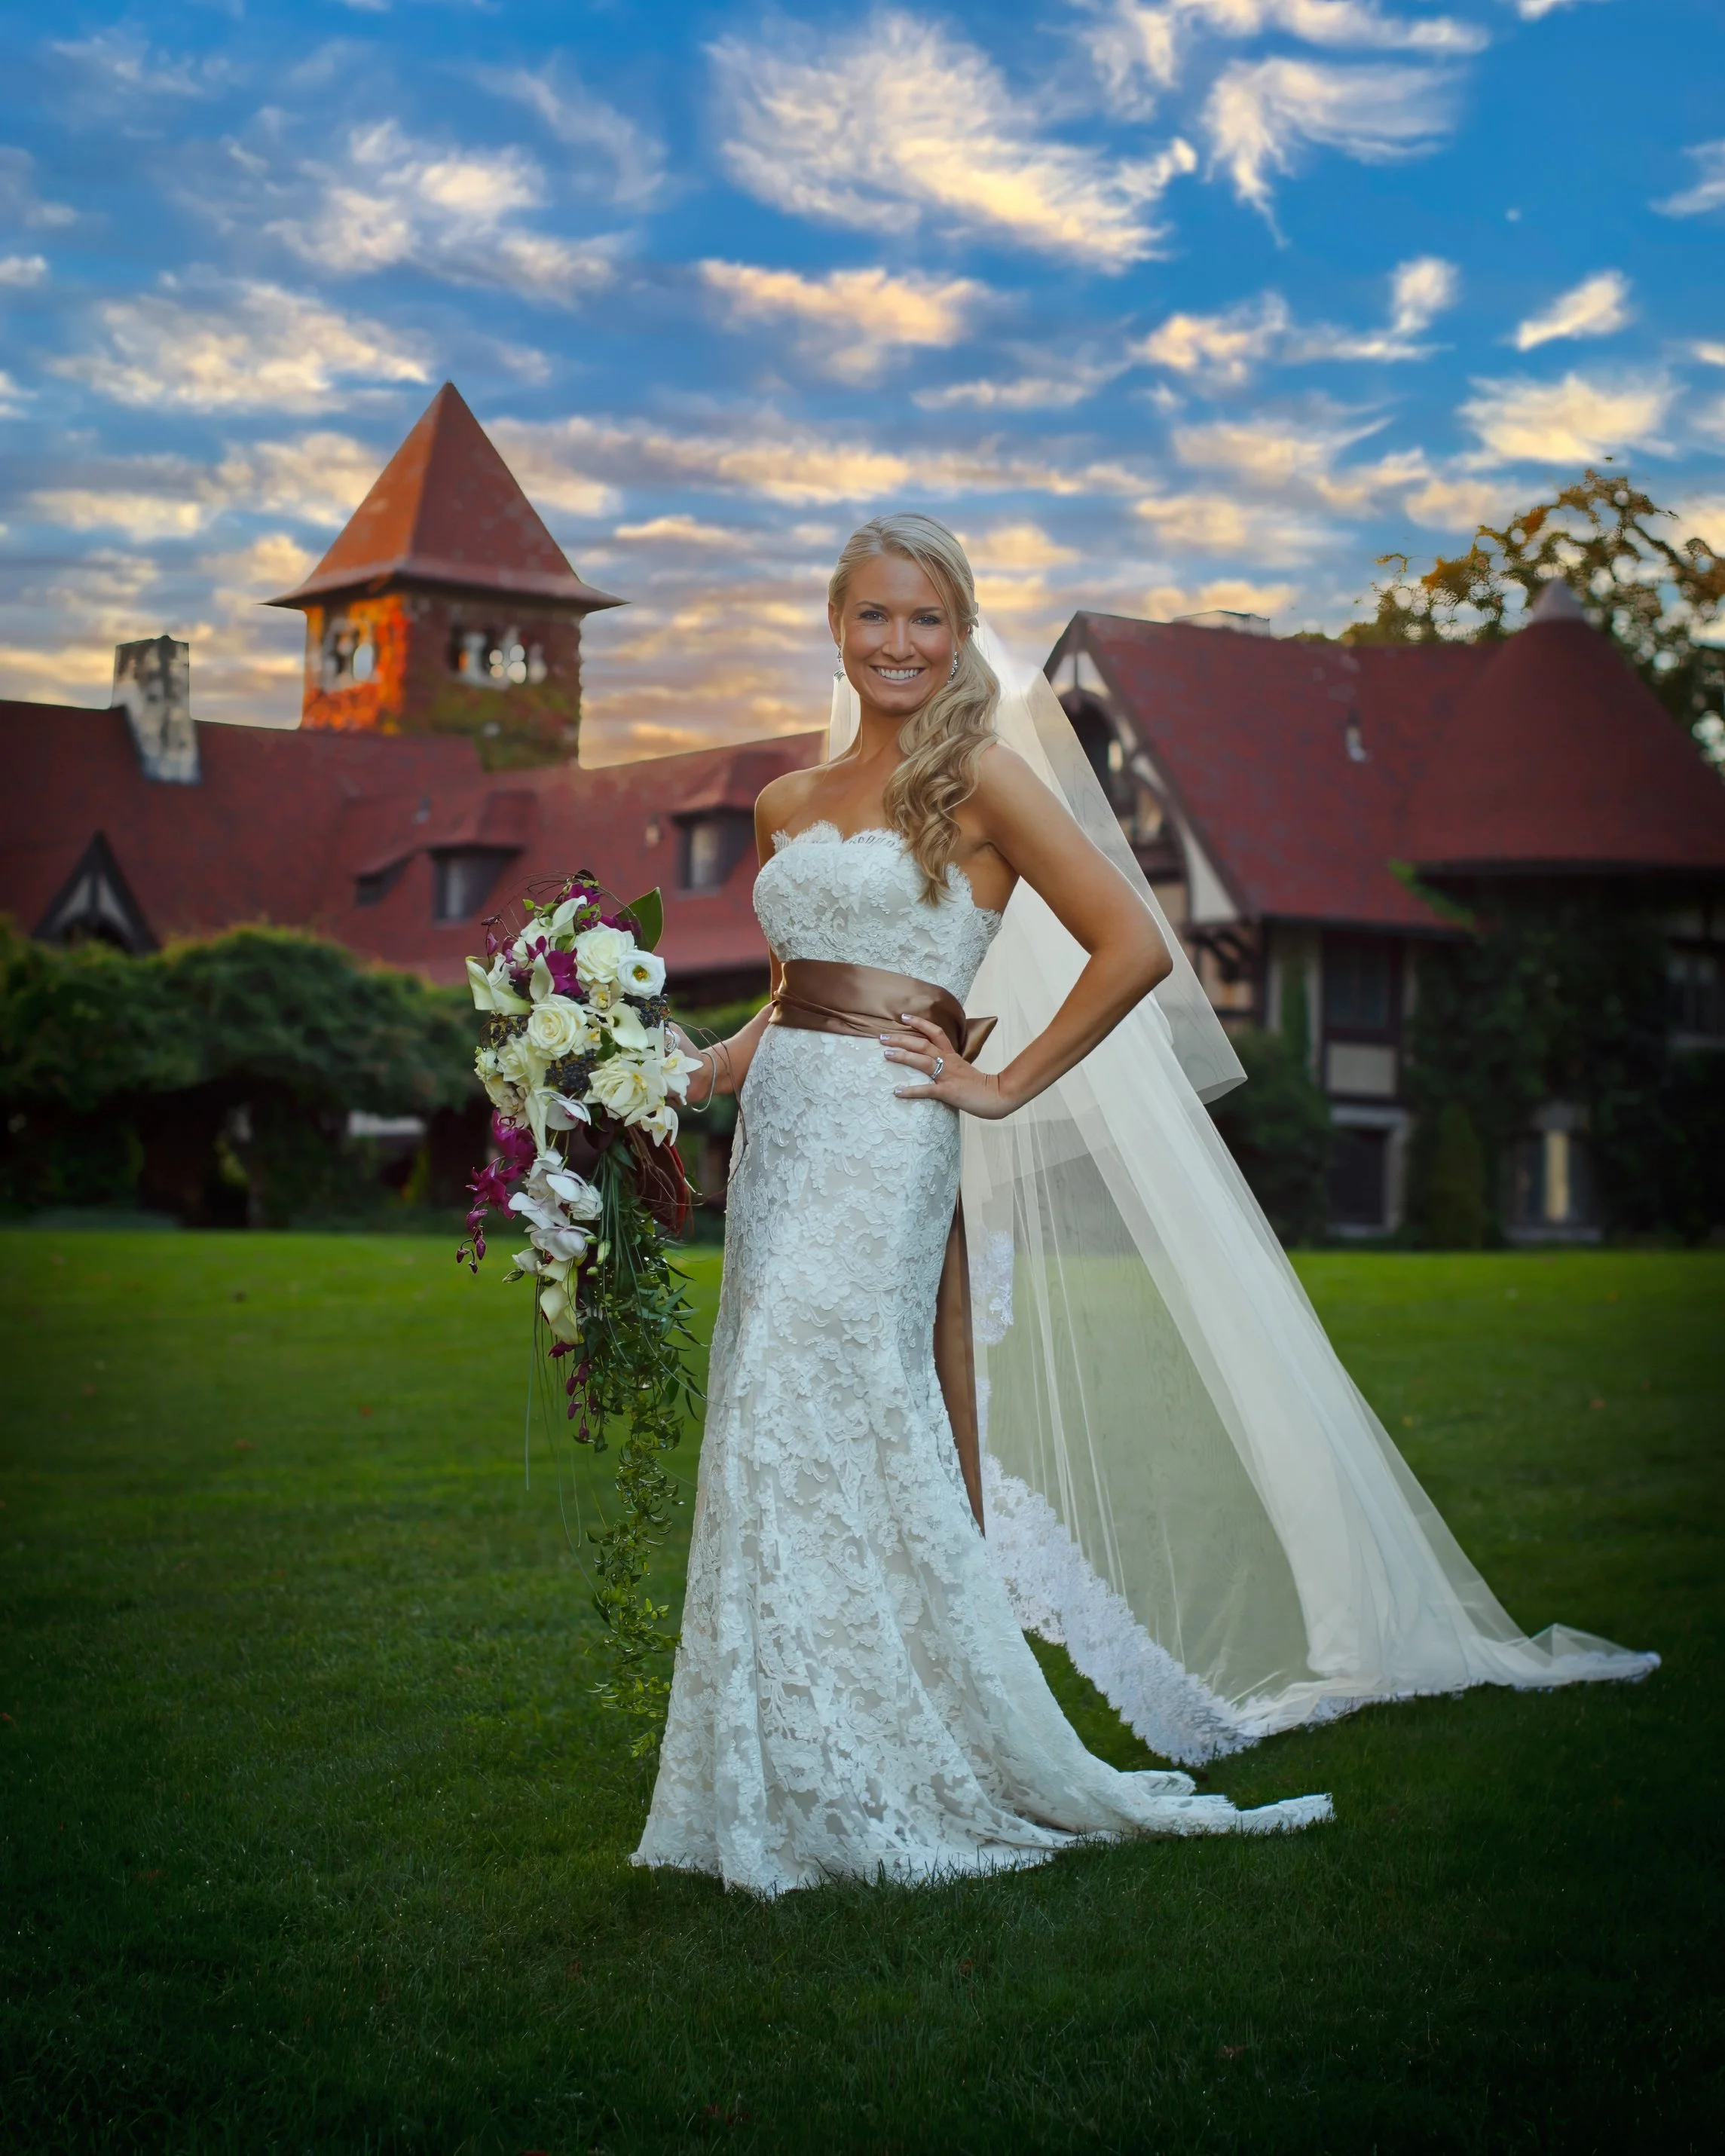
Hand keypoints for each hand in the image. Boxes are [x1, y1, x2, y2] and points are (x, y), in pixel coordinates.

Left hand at [880, 1014, 1014, 1120]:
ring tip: (886, 1055)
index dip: (919, 1023)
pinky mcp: (948, 1091)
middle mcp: (949, 1061)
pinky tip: (897, 1091)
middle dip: (901, 1039)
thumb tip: (935, 1063)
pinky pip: (926, 1090)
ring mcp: (947, 1076)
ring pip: (922, 1061)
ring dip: (903, 1056)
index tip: (903, 1016)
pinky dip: (910, 1090)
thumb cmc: (980, 1085)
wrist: (997, 1096)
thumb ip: (949, 1064)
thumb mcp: (963, 1069)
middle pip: (923, 1044)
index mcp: (953, 1055)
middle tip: (882, 1037)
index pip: (935, 1032)